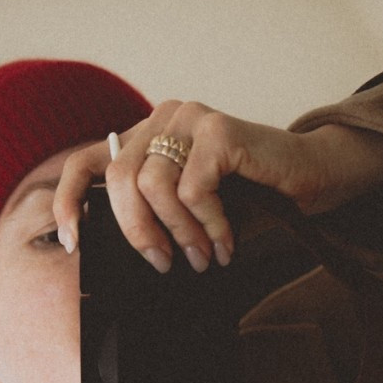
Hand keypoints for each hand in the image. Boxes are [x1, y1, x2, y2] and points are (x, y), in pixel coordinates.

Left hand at [51, 102, 382, 272]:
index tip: (72, 242)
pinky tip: (227, 242)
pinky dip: (208, 225)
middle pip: (118, 180)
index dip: (68, 200)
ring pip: (151, 185)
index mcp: (147, 137)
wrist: (314, 178)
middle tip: (164, 265)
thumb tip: (121, 258)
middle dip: (137, 234)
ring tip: (203, 257)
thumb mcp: (193, 213)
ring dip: (178, 233)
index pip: (87, 161)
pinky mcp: (218, 128)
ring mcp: (189, 117)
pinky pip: (193, 189)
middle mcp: (162, 118)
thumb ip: (157, 219)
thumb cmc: (255, 199)